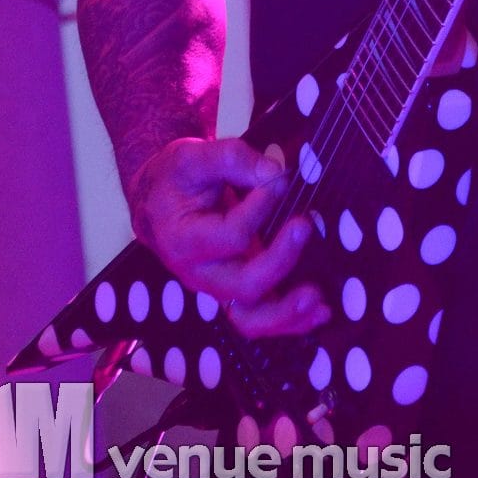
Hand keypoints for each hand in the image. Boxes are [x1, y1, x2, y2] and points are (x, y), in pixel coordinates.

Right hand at [127, 136, 329, 339]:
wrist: (157, 205)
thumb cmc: (175, 179)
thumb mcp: (192, 157)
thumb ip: (230, 158)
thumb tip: (273, 171)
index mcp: (183, 241)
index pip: (229, 236)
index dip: (260, 208)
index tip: (279, 180)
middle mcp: (199, 274)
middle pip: (242, 285)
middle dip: (279, 260)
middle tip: (304, 225)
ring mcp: (218, 287)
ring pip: (250, 318)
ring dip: (287, 311)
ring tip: (317, 296)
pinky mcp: (235, 290)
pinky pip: (260, 318)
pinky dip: (291, 321)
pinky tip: (321, 312)